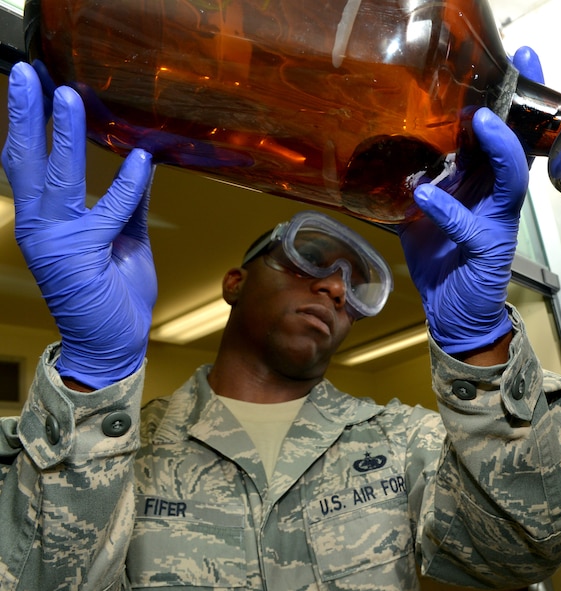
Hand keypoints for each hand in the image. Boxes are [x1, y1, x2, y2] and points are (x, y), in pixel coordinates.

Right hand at [2, 62, 155, 389]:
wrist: (113, 343)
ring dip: (64, 135)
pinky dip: (126, 186)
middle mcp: (42, 226)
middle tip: (30, 73)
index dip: (32, 124)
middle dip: (27, 115)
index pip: (32, 163)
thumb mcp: (124, 239)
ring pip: (57, 177)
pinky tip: (138, 160)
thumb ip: (128, 203)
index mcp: (48, 219)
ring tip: (67, 97)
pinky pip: (109, 211)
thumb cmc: (113, 294)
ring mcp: (55, 241)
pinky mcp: (78, 256)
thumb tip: (139, 162)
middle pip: (28, 161)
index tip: (37, 86)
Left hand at [397, 49, 543, 357]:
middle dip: (521, 103)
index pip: (497, 133)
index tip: (516, 58)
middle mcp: (496, 196)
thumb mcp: (424, 213)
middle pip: (517, 143)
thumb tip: (384, 151)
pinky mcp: (488, 249)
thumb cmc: (443, 261)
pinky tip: (426, 196)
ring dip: (498, 147)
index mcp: (481, 182)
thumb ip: (417, 181)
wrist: (452, 313)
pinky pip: (471, 227)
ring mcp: (497, 222)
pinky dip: (448, 211)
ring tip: (481, 119)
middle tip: (521, 64)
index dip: (508, 96)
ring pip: (510, 178)